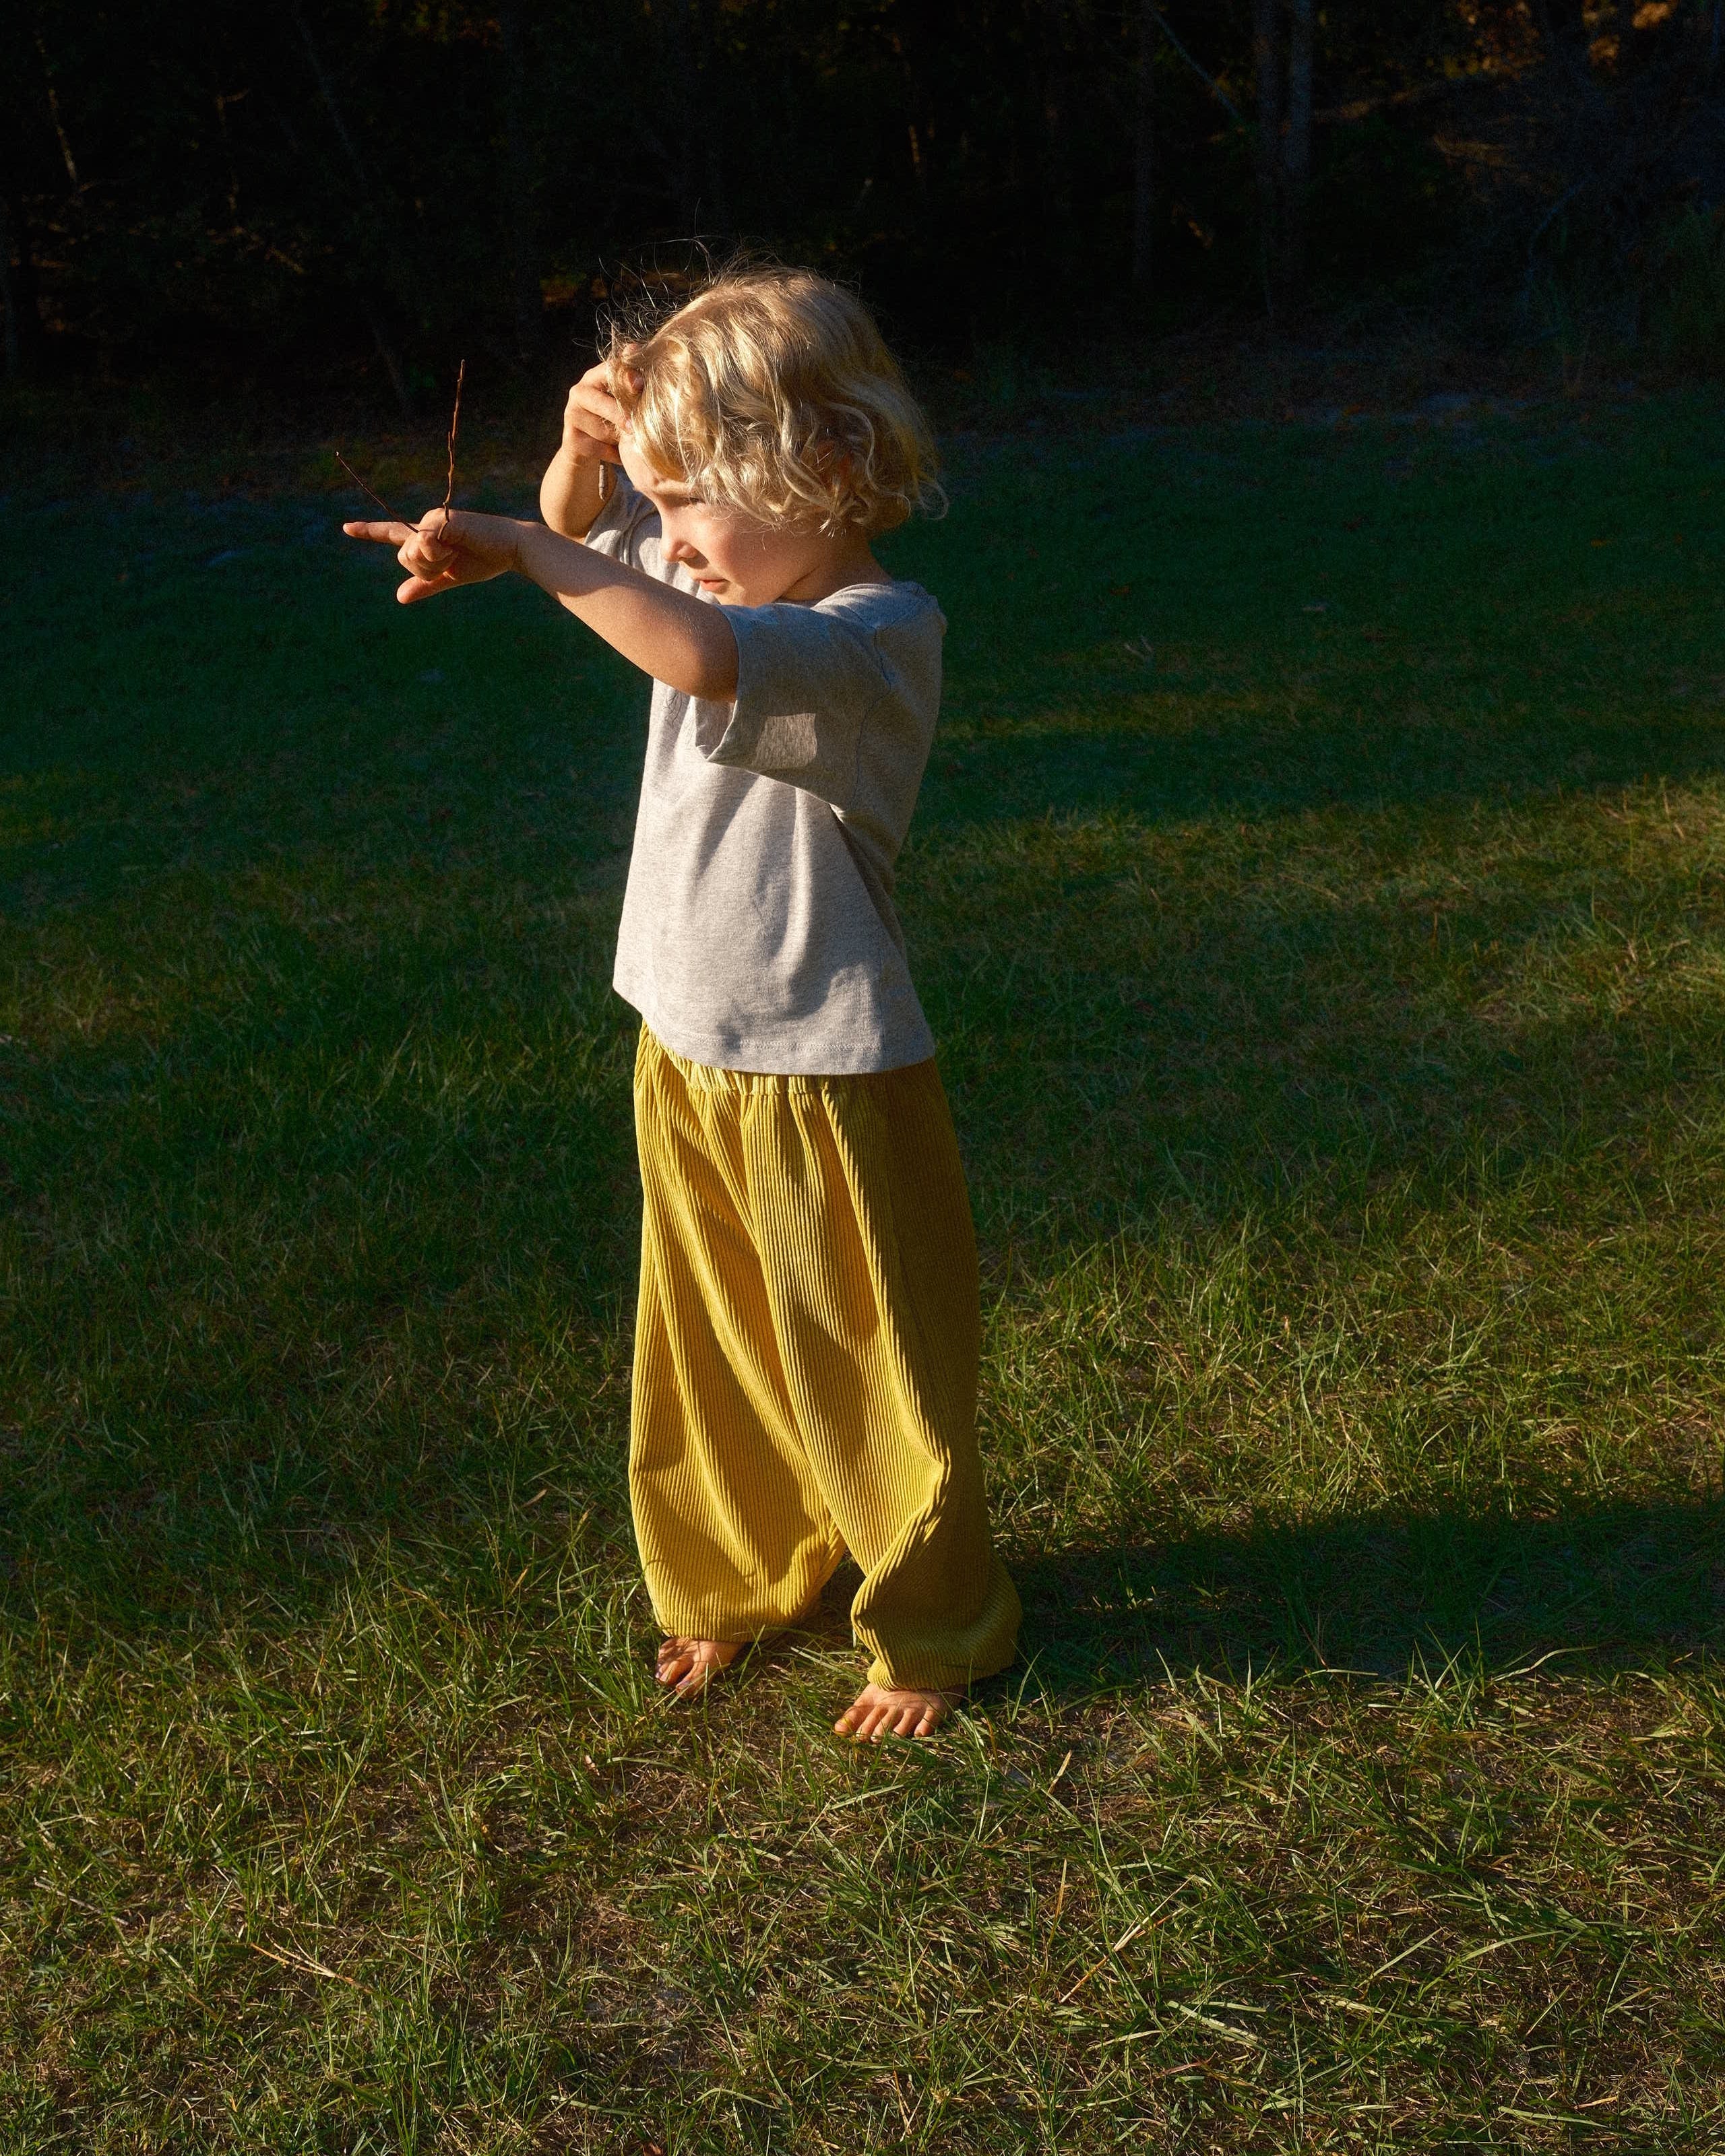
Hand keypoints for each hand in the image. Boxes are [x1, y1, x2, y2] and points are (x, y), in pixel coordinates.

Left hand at [341, 507, 521, 604]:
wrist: (512, 547)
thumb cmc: (484, 560)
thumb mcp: (450, 577)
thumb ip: (425, 585)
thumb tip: (400, 598)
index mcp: (426, 536)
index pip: (393, 534)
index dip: (369, 531)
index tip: (347, 528)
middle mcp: (425, 523)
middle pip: (403, 556)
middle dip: (424, 570)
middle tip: (451, 563)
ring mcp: (432, 519)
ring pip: (411, 552)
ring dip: (433, 564)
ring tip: (458, 553)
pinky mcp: (441, 519)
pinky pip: (424, 544)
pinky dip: (438, 555)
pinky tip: (458, 547)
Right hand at [557, 352, 645, 466]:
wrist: (586, 448)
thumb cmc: (612, 420)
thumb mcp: (622, 401)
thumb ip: (630, 383)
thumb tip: (637, 355)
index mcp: (594, 377)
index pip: (609, 370)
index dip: (625, 376)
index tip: (639, 383)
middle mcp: (579, 391)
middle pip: (604, 401)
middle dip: (620, 414)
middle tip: (634, 425)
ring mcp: (571, 414)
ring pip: (603, 428)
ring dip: (618, 438)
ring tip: (625, 440)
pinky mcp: (571, 438)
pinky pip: (598, 446)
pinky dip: (612, 453)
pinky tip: (617, 452)